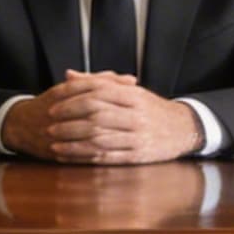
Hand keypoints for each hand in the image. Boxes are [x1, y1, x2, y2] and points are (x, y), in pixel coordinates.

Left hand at [3, 71, 203, 164]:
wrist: (184, 128)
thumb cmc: (151, 109)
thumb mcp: (130, 91)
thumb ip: (98, 83)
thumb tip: (68, 75)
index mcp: (132, 95)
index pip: (97, 92)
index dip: (72, 98)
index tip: (53, 104)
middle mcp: (136, 115)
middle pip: (96, 115)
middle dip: (69, 121)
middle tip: (49, 125)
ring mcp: (138, 136)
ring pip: (99, 138)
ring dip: (73, 143)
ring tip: (54, 144)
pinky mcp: (138, 156)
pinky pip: (107, 157)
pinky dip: (86, 158)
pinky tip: (71, 158)